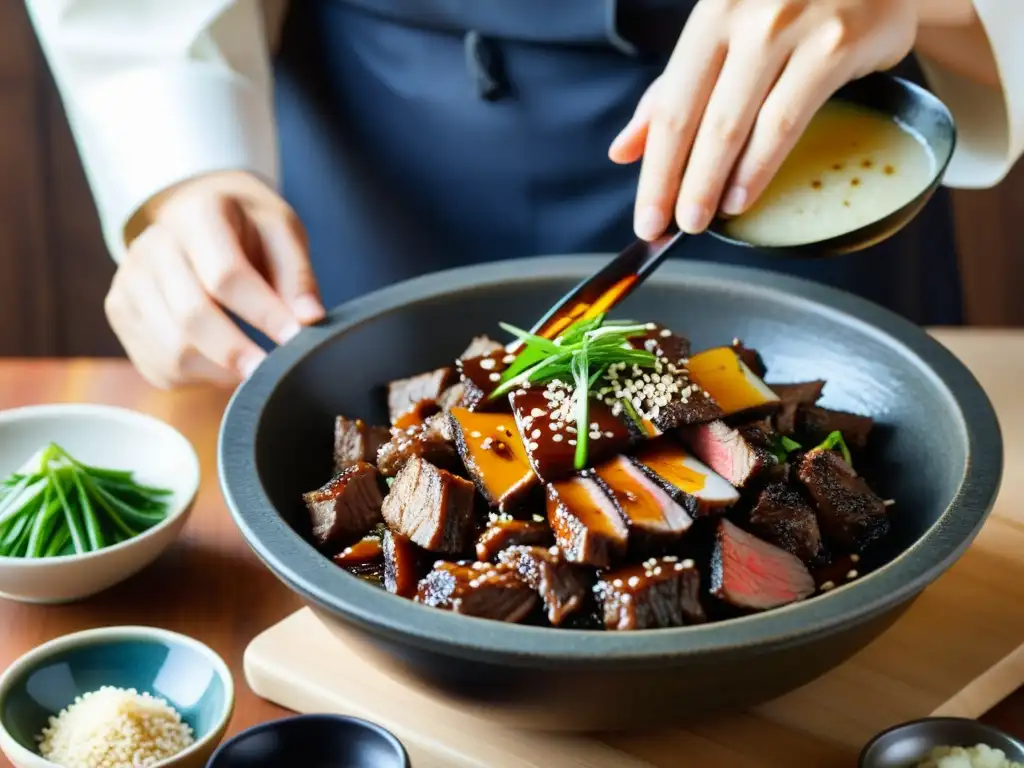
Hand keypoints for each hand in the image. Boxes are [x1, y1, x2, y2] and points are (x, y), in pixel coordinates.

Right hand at [105, 171, 324, 388]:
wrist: (197, 216)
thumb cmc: (248, 228)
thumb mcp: (282, 232)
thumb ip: (297, 275)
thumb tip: (309, 319)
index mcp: (196, 215)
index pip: (225, 274)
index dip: (262, 312)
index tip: (295, 337)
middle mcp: (151, 246)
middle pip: (191, 316)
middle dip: (237, 352)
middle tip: (272, 373)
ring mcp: (128, 281)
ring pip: (171, 350)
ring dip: (219, 371)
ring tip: (253, 368)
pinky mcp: (121, 312)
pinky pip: (159, 365)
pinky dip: (197, 378)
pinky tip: (223, 365)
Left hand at [609, 0, 917, 238]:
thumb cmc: (795, 4)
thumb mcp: (726, 35)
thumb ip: (674, 88)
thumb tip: (623, 149)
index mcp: (712, 12)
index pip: (669, 105)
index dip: (653, 167)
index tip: (646, 214)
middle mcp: (746, 15)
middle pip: (696, 118)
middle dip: (677, 184)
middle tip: (666, 228)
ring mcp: (791, 26)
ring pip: (738, 124)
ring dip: (712, 182)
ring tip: (699, 220)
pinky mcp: (836, 44)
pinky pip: (785, 120)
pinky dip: (759, 166)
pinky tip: (742, 195)